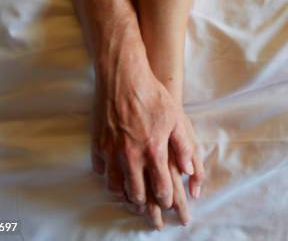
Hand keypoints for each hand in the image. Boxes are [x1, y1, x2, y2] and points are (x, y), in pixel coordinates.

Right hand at [91, 38, 204, 212]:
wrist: (123, 76)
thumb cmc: (153, 95)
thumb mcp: (176, 118)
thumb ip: (184, 146)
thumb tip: (190, 171)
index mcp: (153, 150)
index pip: (161, 187)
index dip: (166, 200)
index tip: (169, 204)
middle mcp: (131, 155)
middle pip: (136, 193)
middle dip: (144, 205)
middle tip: (149, 210)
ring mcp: (111, 150)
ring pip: (115, 186)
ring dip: (124, 194)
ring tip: (131, 197)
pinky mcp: (98, 143)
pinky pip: (101, 170)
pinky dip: (108, 177)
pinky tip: (114, 176)